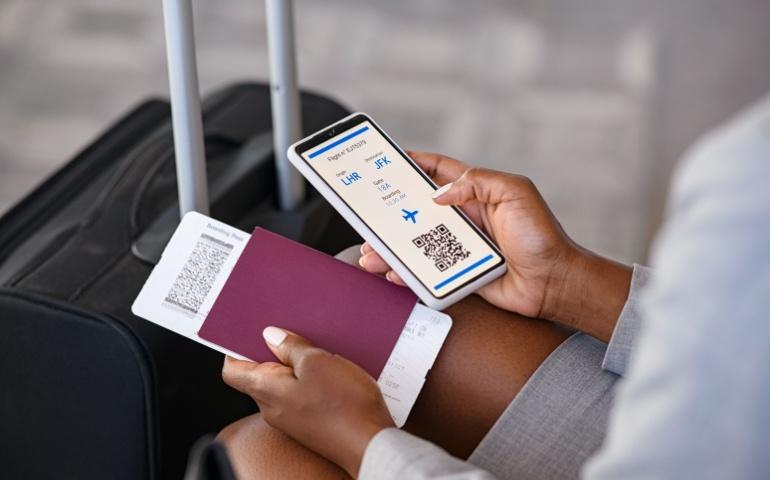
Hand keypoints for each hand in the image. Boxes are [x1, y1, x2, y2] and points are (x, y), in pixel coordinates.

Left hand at [222, 327, 394, 477]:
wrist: (371, 443)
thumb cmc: (345, 407)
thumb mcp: (317, 362)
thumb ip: (291, 348)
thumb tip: (271, 336)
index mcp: (267, 391)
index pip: (233, 371)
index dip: (236, 348)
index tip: (248, 331)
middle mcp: (273, 408)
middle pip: (260, 374)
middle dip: (273, 351)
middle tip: (292, 332)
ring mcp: (292, 418)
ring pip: (284, 383)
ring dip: (295, 364)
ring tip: (318, 349)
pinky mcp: (311, 422)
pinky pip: (301, 394)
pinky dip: (310, 379)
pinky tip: (331, 370)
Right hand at [360, 151, 631, 340]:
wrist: (552, 282)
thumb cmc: (541, 236)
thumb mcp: (515, 193)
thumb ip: (478, 182)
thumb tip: (440, 192)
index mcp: (476, 193)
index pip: (438, 171)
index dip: (414, 163)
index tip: (388, 160)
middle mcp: (463, 218)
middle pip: (417, 210)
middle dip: (390, 211)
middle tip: (366, 212)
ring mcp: (458, 247)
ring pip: (414, 243)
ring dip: (390, 247)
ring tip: (370, 251)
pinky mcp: (457, 273)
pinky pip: (425, 271)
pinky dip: (404, 272)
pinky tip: (390, 272)